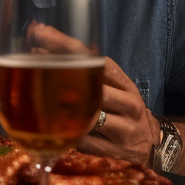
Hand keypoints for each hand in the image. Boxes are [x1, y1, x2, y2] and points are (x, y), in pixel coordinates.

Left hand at [24, 22, 158, 165]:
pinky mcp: (113, 152)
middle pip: (92, 83)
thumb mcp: (116, 91)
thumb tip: (47, 51)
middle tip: (32, 58)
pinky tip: (50, 126)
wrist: (152, 149)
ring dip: (60, 102)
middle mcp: (129, 104)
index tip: (41, 32)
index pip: (98, 61)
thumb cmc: (123, 114)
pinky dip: (65, 133)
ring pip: (89, 113)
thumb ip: (90, 74)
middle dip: (59, 69)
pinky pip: (83, 141)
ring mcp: (123, 129)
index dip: (68, 45)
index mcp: (127, 86)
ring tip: (36, 90)